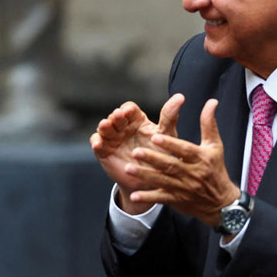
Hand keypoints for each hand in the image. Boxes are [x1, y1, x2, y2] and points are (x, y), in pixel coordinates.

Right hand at [90, 94, 183, 213]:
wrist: (151, 180)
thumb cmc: (160, 154)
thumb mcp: (166, 135)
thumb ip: (170, 116)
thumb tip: (180, 96)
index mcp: (136, 120)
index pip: (129, 109)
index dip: (127, 109)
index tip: (128, 112)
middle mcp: (123, 127)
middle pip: (115, 117)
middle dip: (115, 116)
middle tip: (118, 116)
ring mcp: (112, 139)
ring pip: (105, 128)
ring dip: (104, 126)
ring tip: (105, 125)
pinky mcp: (104, 151)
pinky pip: (97, 143)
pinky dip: (96, 142)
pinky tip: (98, 144)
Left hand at [124, 99, 239, 225]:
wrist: (221, 203)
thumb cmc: (215, 169)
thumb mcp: (215, 145)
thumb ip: (208, 123)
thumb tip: (212, 102)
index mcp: (201, 158)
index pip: (184, 150)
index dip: (170, 144)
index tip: (155, 136)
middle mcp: (192, 173)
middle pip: (170, 165)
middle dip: (152, 159)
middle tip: (135, 151)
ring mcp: (183, 188)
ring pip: (162, 181)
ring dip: (144, 175)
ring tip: (127, 168)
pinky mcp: (176, 200)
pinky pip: (160, 199)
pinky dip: (147, 197)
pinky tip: (134, 195)